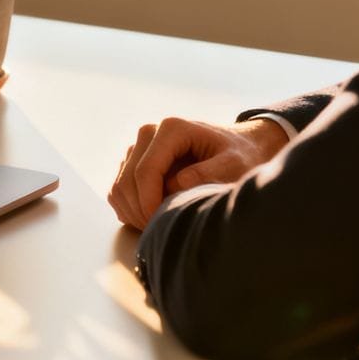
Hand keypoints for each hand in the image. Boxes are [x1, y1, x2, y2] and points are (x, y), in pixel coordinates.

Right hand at [108, 118, 287, 230]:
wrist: (238, 147)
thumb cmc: (239, 156)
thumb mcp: (235, 164)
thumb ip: (209, 173)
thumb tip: (178, 184)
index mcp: (171, 128)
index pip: (145, 171)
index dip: (149, 203)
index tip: (162, 224)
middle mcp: (149, 132)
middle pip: (128, 181)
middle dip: (141, 212)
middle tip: (161, 231)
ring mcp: (138, 147)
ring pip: (119, 187)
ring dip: (134, 213)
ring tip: (160, 226)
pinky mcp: (133, 162)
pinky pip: (119, 191)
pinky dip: (129, 210)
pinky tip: (152, 218)